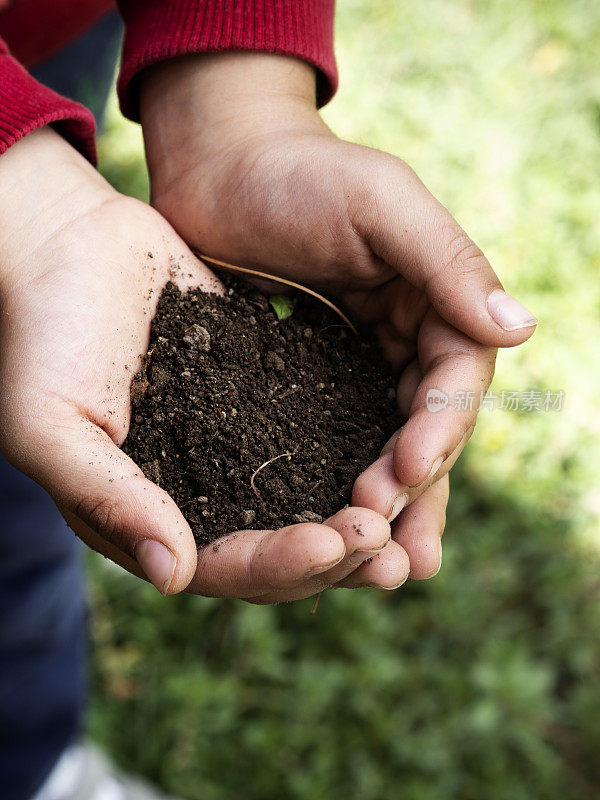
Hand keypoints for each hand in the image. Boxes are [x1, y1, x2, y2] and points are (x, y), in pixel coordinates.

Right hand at [0, 127, 401, 601]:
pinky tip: (402, 439)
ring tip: (412, 504)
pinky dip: (359, 442)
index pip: (231, 566)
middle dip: (341, 552)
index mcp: (152, 515)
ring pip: (313, 494)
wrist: (66, 247)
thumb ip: (109, 500)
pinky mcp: (263, 395)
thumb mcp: (50, 424)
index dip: (288, 564)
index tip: (340, 542)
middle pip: (284, 544)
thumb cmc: (40, 334)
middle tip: (396, 548)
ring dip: (362, 507)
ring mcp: (236, 444)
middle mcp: (202, 491)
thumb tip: (176, 575)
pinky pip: (320, 429)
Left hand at [141, 53, 536, 582]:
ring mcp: (353, 365)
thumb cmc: (299, 174)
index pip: (454, 379)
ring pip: (380, 445)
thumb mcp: (380, 204)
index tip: (405, 472)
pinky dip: (331, 482)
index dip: (437, 430)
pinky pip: (326, 440)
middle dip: (414, 490)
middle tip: (396, 556)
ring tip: (376, 567)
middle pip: (423, 427)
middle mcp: (403, 340)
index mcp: (434, 301)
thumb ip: (446, 264)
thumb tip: (521, 330)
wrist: (219, 168)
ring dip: (384, 506)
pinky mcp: (304, 381)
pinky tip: (324, 528)